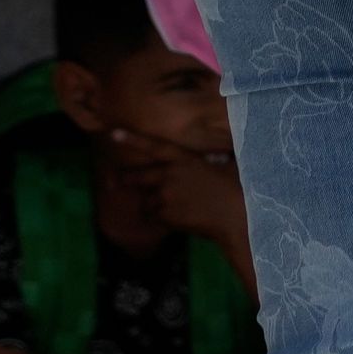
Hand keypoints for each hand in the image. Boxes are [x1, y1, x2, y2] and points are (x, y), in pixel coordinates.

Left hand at [108, 127, 247, 247]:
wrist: (237, 214)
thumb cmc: (239, 186)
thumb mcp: (228, 163)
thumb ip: (214, 157)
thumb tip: (217, 152)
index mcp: (186, 159)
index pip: (155, 146)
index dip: (134, 140)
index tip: (113, 134)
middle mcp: (171, 174)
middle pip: (138, 177)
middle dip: (125, 179)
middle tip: (114, 181)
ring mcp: (165, 195)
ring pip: (146, 201)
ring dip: (153, 205)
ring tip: (173, 208)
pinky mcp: (165, 215)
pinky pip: (153, 217)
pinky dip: (160, 219)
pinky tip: (178, 219)